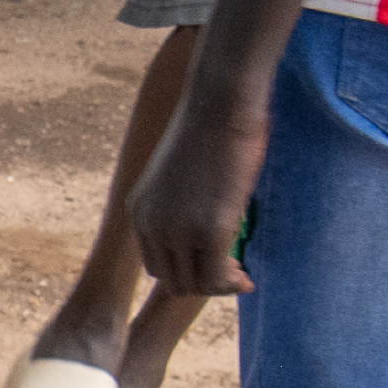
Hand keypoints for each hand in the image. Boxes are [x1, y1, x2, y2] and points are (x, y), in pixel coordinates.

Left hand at [123, 73, 264, 302]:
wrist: (220, 101)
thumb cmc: (210, 125)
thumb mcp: (182, 170)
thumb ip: (184, 200)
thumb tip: (206, 214)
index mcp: (140, 210)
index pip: (155, 265)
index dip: (186, 272)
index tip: (215, 266)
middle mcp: (152, 223)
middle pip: (171, 281)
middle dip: (204, 284)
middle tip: (234, 275)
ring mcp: (178, 228)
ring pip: (192, 285)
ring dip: (218, 287)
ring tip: (242, 277)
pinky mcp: (210, 229)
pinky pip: (216, 276)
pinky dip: (230, 283)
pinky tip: (247, 277)